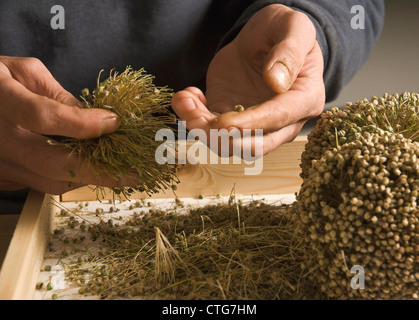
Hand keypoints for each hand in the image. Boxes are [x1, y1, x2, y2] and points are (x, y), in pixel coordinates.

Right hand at [0, 56, 132, 193]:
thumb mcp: (23, 72)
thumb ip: (57, 94)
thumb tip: (94, 118)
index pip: (44, 116)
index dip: (83, 123)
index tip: (114, 122)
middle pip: (52, 163)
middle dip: (99, 171)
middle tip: (131, 174)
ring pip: (50, 182)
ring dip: (87, 177)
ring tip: (115, 171)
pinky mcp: (2, 178)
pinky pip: (41, 184)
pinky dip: (68, 177)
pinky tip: (86, 169)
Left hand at [172, 4, 324, 156]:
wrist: (264, 37)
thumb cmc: (283, 31)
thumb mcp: (293, 27)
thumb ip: (289, 52)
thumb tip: (277, 83)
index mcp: (304, 99)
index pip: (278, 119)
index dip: (250, 124)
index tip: (224, 122)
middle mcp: (283, 122)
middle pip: (253, 146)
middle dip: (221, 137)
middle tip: (195, 116)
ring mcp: (254, 124)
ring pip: (227, 144)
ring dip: (201, 129)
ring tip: (186, 99)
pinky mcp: (231, 118)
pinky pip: (211, 130)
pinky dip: (193, 118)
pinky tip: (186, 97)